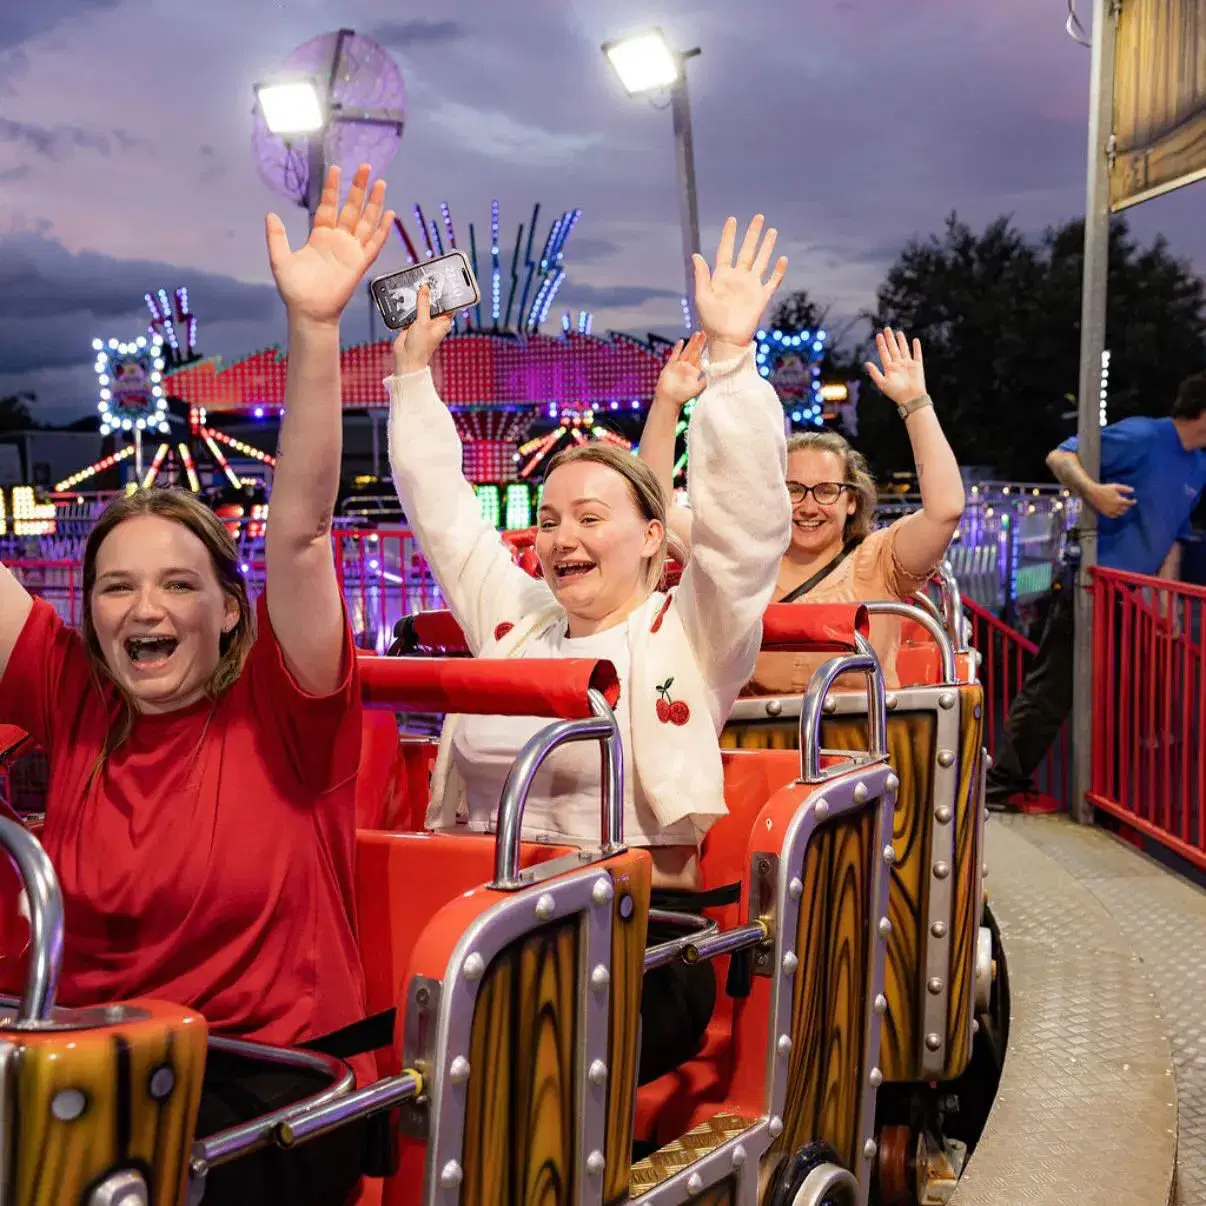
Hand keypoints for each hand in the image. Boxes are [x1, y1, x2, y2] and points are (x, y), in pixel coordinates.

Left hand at [266, 163, 393, 324]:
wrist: (308, 311)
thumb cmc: (294, 289)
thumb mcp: (279, 259)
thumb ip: (277, 237)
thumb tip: (270, 215)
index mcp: (320, 236)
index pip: (329, 206)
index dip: (332, 188)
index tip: (336, 168)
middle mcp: (338, 240)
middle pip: (352, 208)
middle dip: (359, 188)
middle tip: (366, 167)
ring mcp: (351, 251)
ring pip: (366, 222)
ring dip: (374, 203)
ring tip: (381, 182)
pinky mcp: (359, 263)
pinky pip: (374, 244)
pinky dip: (382, 230)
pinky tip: (389, 214)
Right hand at [392, 285, 452, 374]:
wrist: (406, 358)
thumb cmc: (420, 345)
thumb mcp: (423, 321)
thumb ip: (423, 304)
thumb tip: (425, 288)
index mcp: (443, 322)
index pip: (449, 305)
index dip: (448, 294)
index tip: (445, 282)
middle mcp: (435, 322)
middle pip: (434, 303)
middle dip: (430, 294)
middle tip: (427, 279)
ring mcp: (424, 322)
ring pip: (422, 306)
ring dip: (418, 299)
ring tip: (416, 285)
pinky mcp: (413, 324)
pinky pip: (412, 311)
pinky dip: (409, 306)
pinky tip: (406, 296)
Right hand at [654, 332, 706, 410]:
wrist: (669, 400)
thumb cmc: (683, 396)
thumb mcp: (697, 388)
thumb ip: (705, 381)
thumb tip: (716, 374)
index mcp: (694, 372)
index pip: (701, 359)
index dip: (705, 350)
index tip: (710, 341)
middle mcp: (687, 367)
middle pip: (694, 352)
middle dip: (699, 343)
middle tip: (705, 333)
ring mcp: (678, 366)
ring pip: (686, 352)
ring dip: (691, 343)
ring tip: (696, 334)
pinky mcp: (670, 366)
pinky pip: (674, 356)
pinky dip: (677, 349)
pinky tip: (681, 341)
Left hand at [692, 215, 786, 353]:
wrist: (726, 340)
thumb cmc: (710, 321)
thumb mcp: (702, 297)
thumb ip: (701, 276)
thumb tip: (696, 254)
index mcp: (721, 277)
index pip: (726, 251)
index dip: (728, 235)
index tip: (732, 220)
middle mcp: (738, 278)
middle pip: (747, 250)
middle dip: (752, 234)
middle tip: (758, 217)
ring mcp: (751, 286)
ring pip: (761, 261)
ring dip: (767, 246)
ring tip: (772, 230)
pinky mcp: (761, 297)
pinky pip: (772, 281)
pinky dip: (778, 271)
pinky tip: (782, 259)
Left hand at [866, 328, 926, 405]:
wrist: (910, 398)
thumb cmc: (895, 393)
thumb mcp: (882, 383)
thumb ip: (874, 373)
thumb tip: (866, 363)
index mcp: (889, 368)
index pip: (884, 353)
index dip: (881, 344)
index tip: (878, 335)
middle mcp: (898, 364)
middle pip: (893, 348)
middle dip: (890, 339)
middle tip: (886, 328)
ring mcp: (908, 364)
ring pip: (903, 349)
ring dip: (901, 341)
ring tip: (898, 332)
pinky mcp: (917, 366)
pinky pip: (917, 354)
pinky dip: (916, 347)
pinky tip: (914, 340)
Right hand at [1088, 481, 1135, 518]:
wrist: (1093, 493)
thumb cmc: (1105, 489)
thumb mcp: (1116, 486)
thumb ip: (1125, 489)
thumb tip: (1133, 490)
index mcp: (1119, 500)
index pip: (1129, 503)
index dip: (1133, 502)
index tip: (1135, 500)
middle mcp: (1116, 507)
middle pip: (1125, 509)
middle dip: (1128, 506)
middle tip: (1128, 503)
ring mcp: (1110, 511)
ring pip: (1120, 513)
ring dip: (1123, 511)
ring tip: (1123, 508)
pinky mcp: (1105, 512)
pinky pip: (1113, 516)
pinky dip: (1116, 514)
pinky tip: (1116, 512)